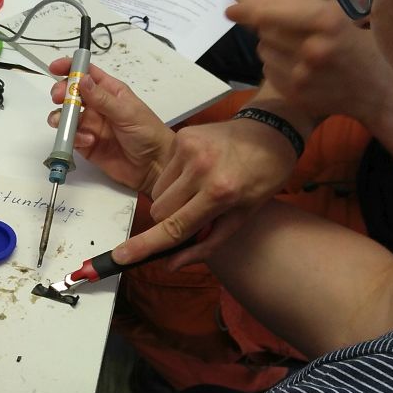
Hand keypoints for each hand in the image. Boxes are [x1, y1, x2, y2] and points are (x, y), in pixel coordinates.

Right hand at [46, 57, 172, 193]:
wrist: (154, 166)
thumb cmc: (147, 133)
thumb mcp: (127, 112)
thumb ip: (103, 98)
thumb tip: (82, 79)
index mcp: (110, 91)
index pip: (87, 73)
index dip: (70, 67)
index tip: (54, 67)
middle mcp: (98, 106)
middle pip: (71, 93)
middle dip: (61, 93)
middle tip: (58, 98)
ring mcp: (91, 125)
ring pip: (66, 116)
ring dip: (61, 117)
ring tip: (63, 123)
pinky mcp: (86, 145)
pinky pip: (72, 138)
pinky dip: (74, 138)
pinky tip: (88, 141)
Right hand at [120, 116, 300, 267]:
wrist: (272, 129)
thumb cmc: (263, 175)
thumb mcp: (244, 216)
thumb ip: (207, 243)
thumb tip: (172, 264)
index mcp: (221, 192)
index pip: (175, 226)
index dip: (145, 245)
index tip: (120, 256)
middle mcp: (202, 168)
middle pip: (160, 210)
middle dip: (170, 219)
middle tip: (194, 212)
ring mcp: (189, 148)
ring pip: (158, 191)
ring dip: (171, 198)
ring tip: (199, 188)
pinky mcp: (182, 136)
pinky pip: (164, 170)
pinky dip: (176, 178)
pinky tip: (198, 171)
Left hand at [228, 0, 392, 129]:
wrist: (379, 92)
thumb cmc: (360, 46)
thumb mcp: (340, 14)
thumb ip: (298, 4)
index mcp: (326, 21)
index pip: (271, 10)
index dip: (248, 5)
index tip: (232, 3)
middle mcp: (311, 48)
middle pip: (264, 28)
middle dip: (269, 24)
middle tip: (290, 28)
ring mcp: (302, 75)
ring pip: (263, 49)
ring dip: (273, 45)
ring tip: (301, 49)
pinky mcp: (295, 94)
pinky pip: (269, 70)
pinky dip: (277, 64)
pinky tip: (300, 67)